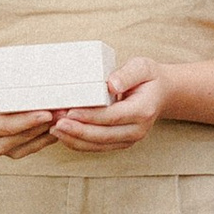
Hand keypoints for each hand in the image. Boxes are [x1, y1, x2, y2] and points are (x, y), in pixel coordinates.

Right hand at [0, 79, 58, 159]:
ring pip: (34, 140)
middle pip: (26, 134)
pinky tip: (61, 123)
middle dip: (46, 122)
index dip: (29, 120)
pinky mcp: (17, 152)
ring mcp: (6, 151)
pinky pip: (37, 145)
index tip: (47, 113)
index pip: (9, 125)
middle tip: (64, 110)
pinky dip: (50, 134)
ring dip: (51, 128)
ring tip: (66, 114)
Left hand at [49, 58, 167, 153]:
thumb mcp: (142, 67)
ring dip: (74, 139)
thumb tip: (111, 84)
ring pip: (97, 145)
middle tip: (55, 122)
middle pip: (102, 135)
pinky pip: (96, 147)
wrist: (161, 93)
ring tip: (53, 128)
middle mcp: (137, 130)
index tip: (70, 112)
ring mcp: (129, 139)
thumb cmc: (148, 78)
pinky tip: (63, 134)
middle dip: (76, 130)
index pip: (112, 117)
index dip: (90, 116)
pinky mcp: (120, 142)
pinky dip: (78, 142)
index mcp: (142, 111)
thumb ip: (127, 74)